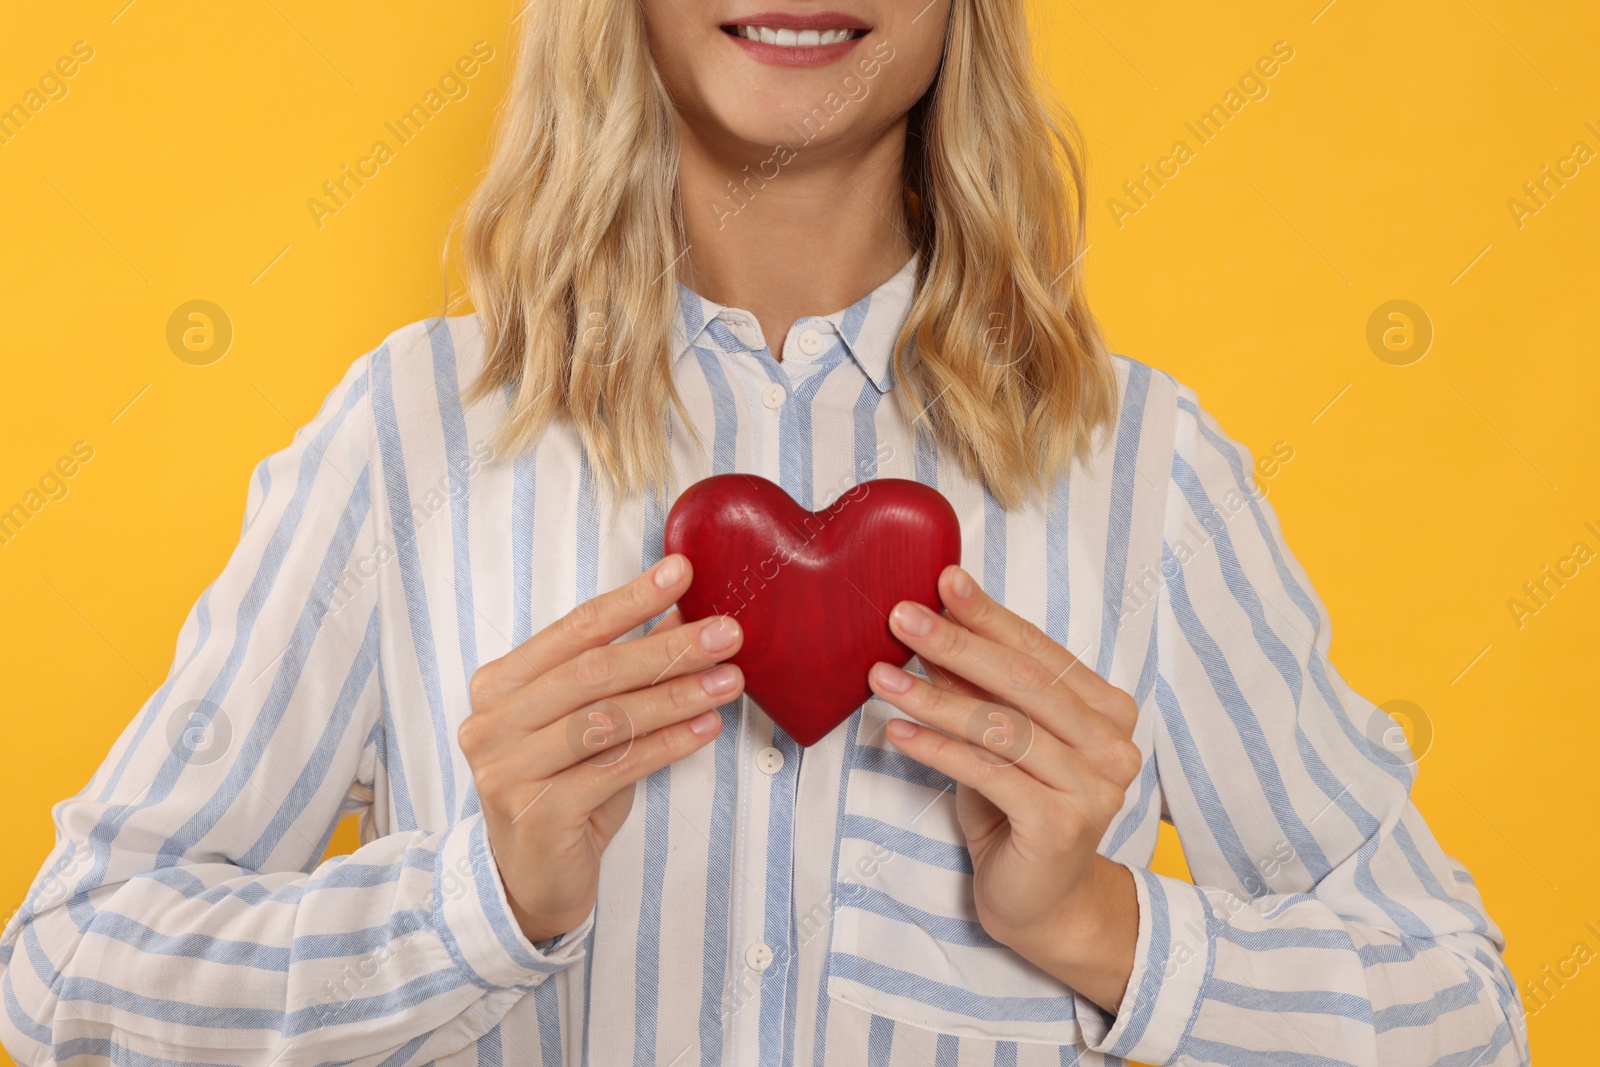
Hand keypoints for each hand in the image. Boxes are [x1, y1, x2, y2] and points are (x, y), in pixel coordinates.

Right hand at [459, 554, 744, 943]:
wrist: (531, 879)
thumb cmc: (566, 787)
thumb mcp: (591, 720)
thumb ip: (625, 669)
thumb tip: (682, 609)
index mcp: (499, 685)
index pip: (573, 630)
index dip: (630, 599)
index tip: (681, 572)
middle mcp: (492, 723)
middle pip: (592, 672)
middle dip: (667, 648)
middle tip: (726, 632)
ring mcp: (508, 771)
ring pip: (607, 719)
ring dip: (677, 696)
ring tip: (729, 681)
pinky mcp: (538, 813)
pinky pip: (616, 768)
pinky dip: (668, 745)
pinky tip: (706, 729)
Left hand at [866, 564, 1142, 1011]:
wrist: (1042, 904)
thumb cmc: (1017, 809)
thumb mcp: (1000, 739)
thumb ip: (983, 688)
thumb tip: (932, 622)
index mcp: (1109, 711)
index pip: (1041, 651)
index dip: (989, 615)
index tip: (944, 579)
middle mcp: (1113, 745)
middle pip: (1022, 682)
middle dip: (956, 642)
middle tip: (900, 615)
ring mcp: (1094, 787)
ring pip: (1001, 727)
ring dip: (933, 696)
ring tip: (880, 676)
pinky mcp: (1061, 825)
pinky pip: (988, 773)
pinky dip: (936, 749)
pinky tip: (896, 731)